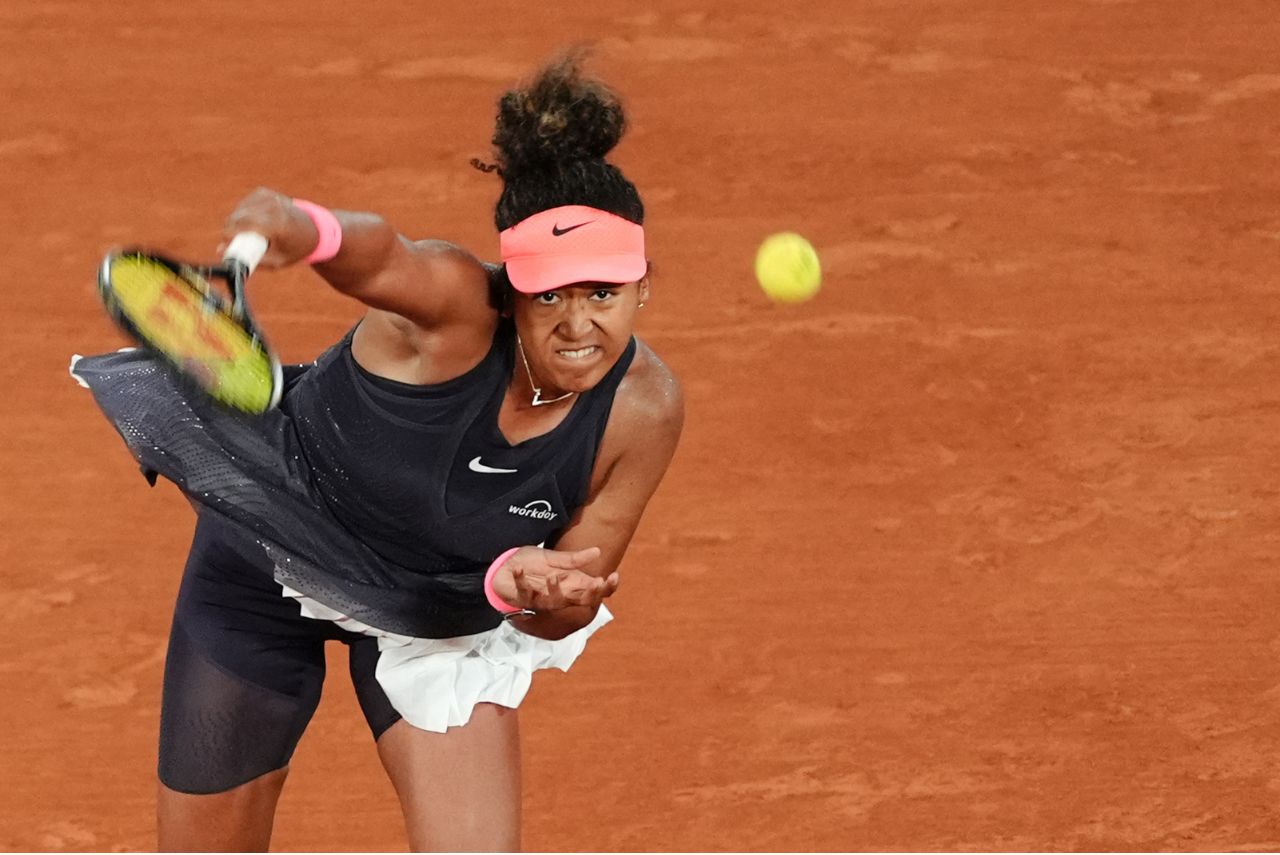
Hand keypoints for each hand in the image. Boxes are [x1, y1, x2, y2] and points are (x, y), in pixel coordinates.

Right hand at [216, 187, 320, 268]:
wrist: (314, 229)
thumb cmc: (294, 248)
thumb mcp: (276, 262)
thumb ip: (249, 258)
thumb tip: (220, 250)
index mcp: (277, 224)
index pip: (243, 224)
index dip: (229, 234)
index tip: (226, 244)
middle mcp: (272, 206)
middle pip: (237, 217)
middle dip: (232, 230)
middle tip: (240, 243)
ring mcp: (268, 196)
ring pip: (238, 210)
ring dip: (237, 223)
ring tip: (252, 234)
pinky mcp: (263, 192)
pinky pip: (243, 205)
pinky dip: (244, 214)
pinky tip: (255, 223)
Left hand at [490, 545, 619, 612]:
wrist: (504, 569)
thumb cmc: (531, 566)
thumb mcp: (554, 559)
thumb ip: (574, 559)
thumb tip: (597, 551)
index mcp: (571, 585)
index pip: (594, 592)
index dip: (607, 587)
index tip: (614, 575)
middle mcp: (560, 595)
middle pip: (581, 601)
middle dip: (591, 594)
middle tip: (597, 583)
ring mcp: (542, 598)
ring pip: (554, 603)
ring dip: (555, 590)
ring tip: (553, 576)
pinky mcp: (522, 597)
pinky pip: (523, 592)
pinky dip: (520, 580)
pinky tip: (518, 569)